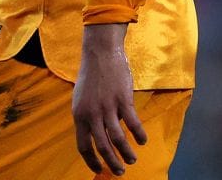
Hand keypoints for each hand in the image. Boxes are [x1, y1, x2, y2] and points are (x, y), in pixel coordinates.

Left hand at [72, 23, 145, 174]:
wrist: (100, 52)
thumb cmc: (91, 75)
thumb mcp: (81, 98)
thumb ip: (88, 117)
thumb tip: (100, 134)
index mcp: (79, 115)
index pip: (83, 146)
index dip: (92, 160)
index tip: (99, 169)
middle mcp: (92, 114)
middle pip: (102, 146)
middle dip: (112, 162)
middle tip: (120, 171)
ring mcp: (107, 107)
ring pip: (118, 139)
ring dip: (126, 153)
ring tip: (132, 159)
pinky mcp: (123, 99)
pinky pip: (133, 123)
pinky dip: (139, 134)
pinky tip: (143, 140)